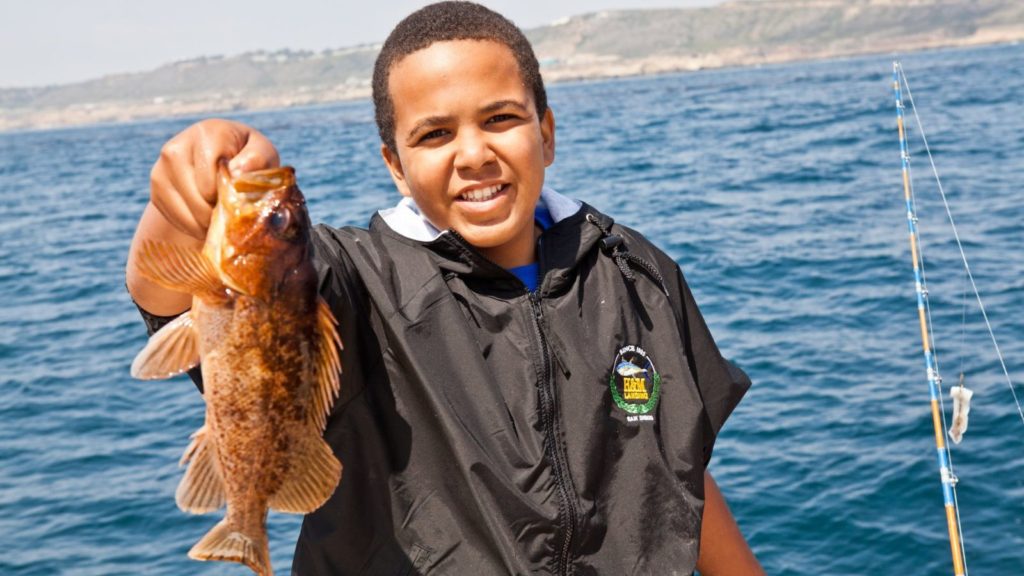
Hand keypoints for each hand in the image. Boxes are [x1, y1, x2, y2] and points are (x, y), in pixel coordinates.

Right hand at [128, 119, 279, 314]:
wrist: (218, 165)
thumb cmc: (248, 158)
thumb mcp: (263, 153)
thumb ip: (258, 159)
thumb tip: (237, 171)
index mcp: (207, 133)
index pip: (213, 177)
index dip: (228, 193)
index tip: (239, 192)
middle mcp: (176, 148)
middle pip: (199, 197)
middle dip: (221, 211)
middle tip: (235, 209)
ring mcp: (161, 169)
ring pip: (188, 212)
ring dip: (210, 222)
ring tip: (223, 213)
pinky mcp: (156, 190)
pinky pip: (177, 219)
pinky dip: (196, 226)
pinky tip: (208, 216)